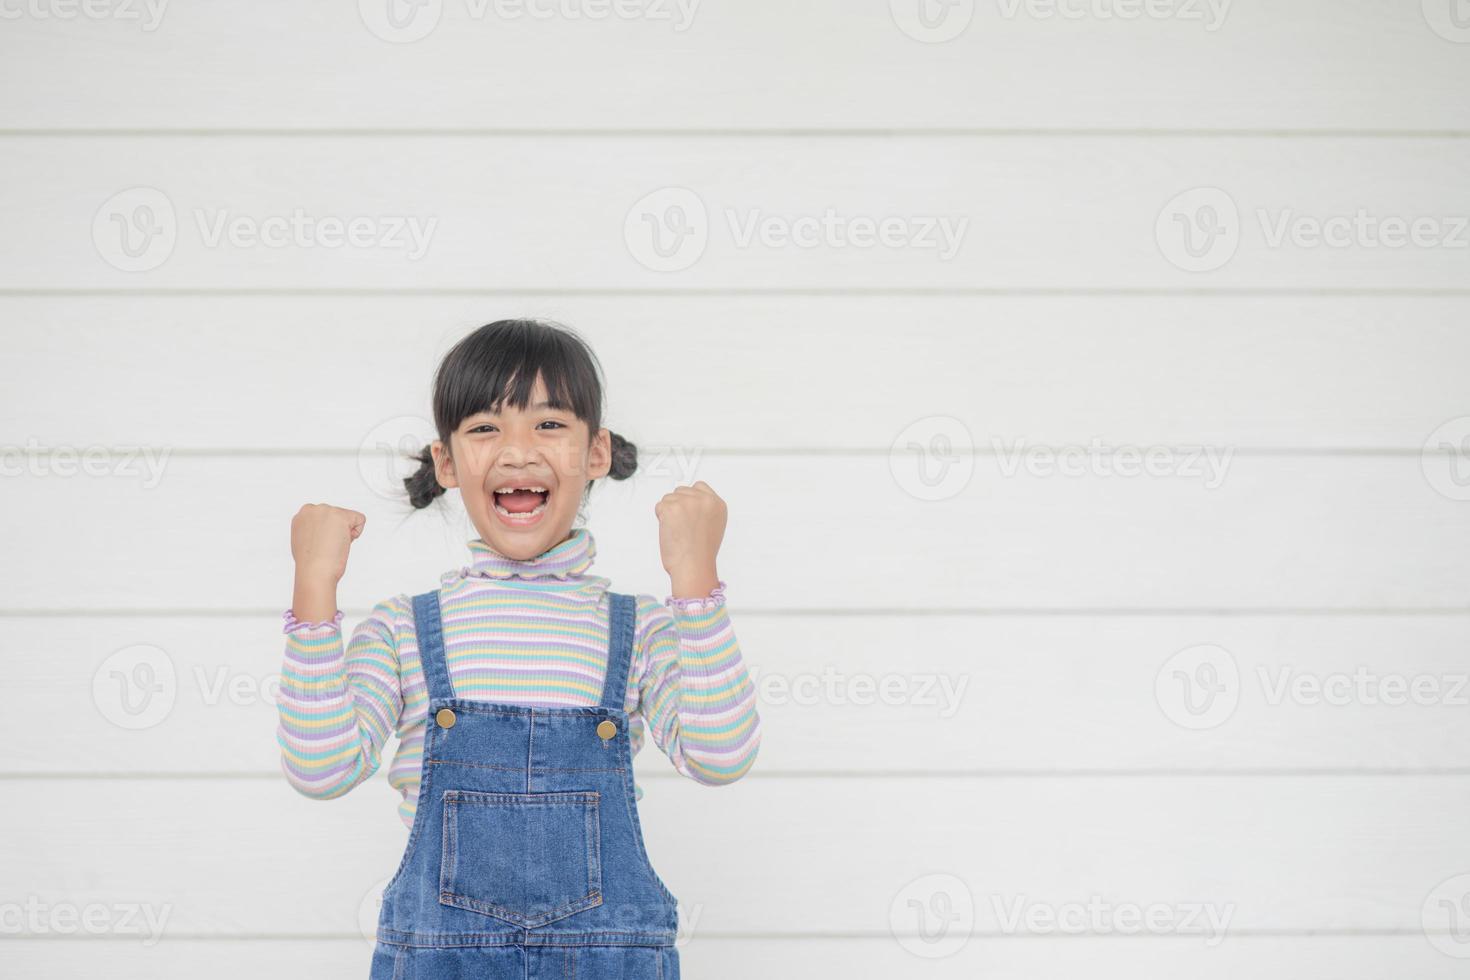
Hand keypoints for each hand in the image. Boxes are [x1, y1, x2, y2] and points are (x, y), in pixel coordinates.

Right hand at [290, 503, 365, 585]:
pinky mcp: (341, 516)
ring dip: (345, 533)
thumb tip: (322, 530)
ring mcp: (326, 510)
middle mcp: (312, 509)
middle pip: (337, 516)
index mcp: (302, 515)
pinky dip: (358, 532)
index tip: (320, 544)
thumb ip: (312, 530)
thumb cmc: (310, 563)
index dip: (327, 533)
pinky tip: (344, 543)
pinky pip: (360, 519)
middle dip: (337, 531)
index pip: (326, 518)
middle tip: (326, 547)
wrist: (314, 572)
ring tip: (332, 546)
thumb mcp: (304, 541)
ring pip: (348, 518)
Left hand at [654, 481, 724, 597]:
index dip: (689, 498)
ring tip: (678, 530)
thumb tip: (689, 503)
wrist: (694, 566)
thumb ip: (704, 509)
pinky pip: (659, 507)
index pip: (699, 486)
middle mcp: (704, 500)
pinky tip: (671, 531)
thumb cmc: (701, 553)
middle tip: (682, 526)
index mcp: (717, 504)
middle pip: (681, 491)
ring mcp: (688, 502)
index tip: (687, 510)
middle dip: (678, 506)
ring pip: (668, 498)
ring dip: (669, 512)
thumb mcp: (713, 526)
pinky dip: (661, 518)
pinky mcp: (672, 508)